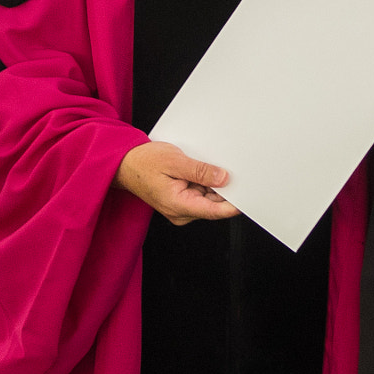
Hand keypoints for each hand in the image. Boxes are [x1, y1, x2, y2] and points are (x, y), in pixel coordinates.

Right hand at [114, 141, 238, 224]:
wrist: (124, 164)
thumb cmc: (144, 163)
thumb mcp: (175, 161)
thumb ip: (200, 172)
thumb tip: (223, 178)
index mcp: (179, 206)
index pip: (215, 211)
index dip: (235, 204)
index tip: (250, 195)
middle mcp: (181, 212)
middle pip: (214, 204)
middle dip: (223, 188)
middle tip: (225, 168)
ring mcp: (181, 209)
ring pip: (208, 199)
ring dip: (211, 184)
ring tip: (201, 167)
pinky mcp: (181, 202)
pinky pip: (200, 195)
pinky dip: (204, 184)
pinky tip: (198, 171)